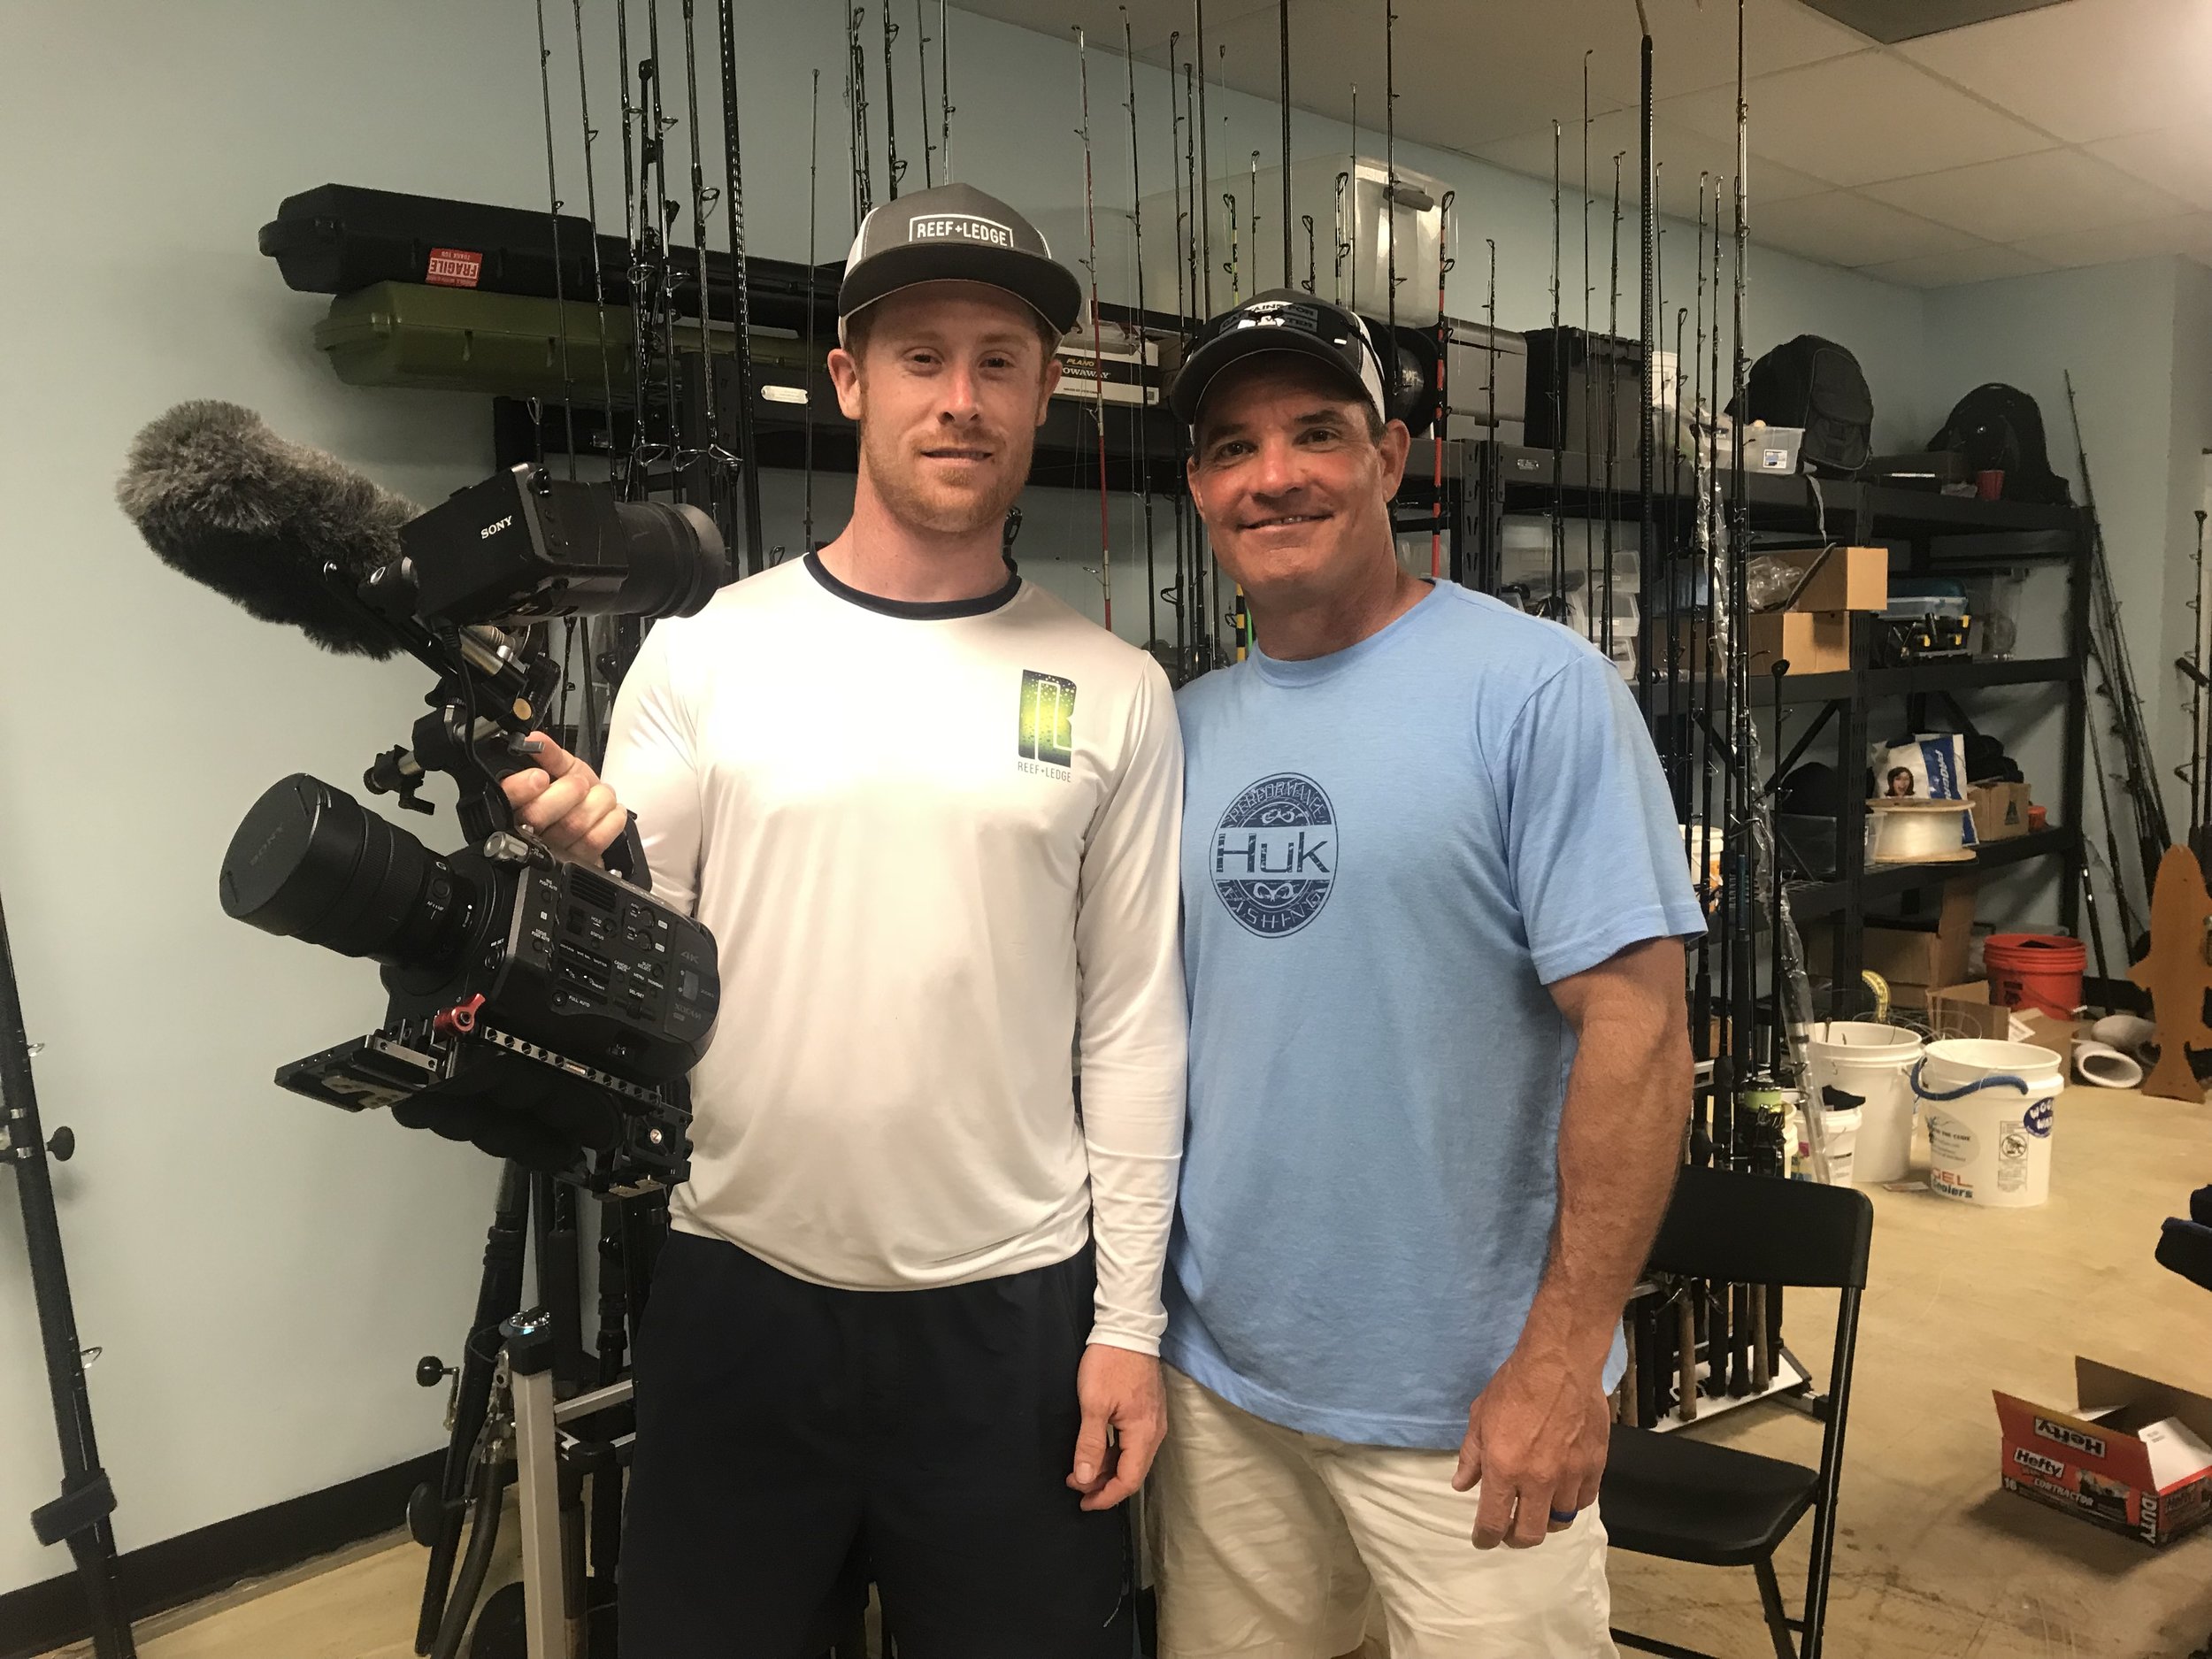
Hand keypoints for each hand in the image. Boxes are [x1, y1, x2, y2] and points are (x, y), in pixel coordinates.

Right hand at [499, 734, 628, 863]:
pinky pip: (594, 841)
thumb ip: (549, 753)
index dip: (520, 788)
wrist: (595, 815)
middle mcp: (528, 831)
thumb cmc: (572, 792)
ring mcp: (553, 851)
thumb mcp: (560, 767)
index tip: (539, 776)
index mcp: (515, 804)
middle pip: (537, 815)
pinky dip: (610, 820)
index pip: (504, 798)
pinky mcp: (577, 863)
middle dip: (566, 792)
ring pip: (571, 825)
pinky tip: (611, 810)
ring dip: (595, 802)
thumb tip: (535, 739)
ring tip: (601, 794)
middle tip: (579, 784)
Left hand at [1067, 1344, 1165, 1511]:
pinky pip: (1133, 1442)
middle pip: (1133, 1472)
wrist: (1128, 1327)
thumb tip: (1086, 1480)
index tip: (1082, 1502)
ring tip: (1081, 1470)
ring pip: (1132, 1458)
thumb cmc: (1109, 1363)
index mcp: (1144, 1433)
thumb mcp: (1093, 1404)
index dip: (1106, 1496)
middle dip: (1105, 1485)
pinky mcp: (1148, 1410)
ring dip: (1108, 1468)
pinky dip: (1114, 1452)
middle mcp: (1155, 1432)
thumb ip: (1090, 1444)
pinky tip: (1097, 1450)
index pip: (1129, 1480)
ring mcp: (1154, 1420)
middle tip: (1076, 1486)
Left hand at [1450, 1350, 1610, 1549]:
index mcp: (1504, 1469)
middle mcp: (1537, 1480)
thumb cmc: (1514, 1386)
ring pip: (1560, 1521)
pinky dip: (1571, 1503)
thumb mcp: (1480, 1417)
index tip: (1482, 1540)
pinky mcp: (1594, 1466)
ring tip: (1538, 1511)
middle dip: (1516, 1539)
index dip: (1485, 1538)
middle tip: (1510, 1531)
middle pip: (1530, 1534)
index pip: (1493, 1522)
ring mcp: (1569, 1475)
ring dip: (1546, 1521)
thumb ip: (1471, 1456)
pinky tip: (1563, 1494)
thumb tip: (1462, 1485)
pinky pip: (1584, 1501)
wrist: (1560, 1363)